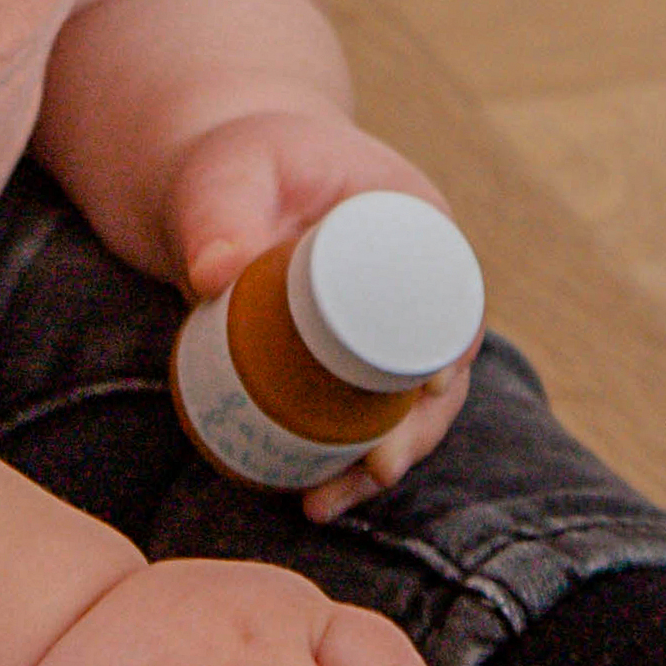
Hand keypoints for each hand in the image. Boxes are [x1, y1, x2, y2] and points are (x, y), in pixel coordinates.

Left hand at [160, 105, 479, 520]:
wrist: (217, 184)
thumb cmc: (234, 161)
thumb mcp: (228, 175)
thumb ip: (219, 211)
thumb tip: (211, 274)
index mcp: (414, 220)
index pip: (454, 295)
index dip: (452, 349)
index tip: (429, 395)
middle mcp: (414, 278)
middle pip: (438, 365)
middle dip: (417, 429)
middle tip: (375, 470)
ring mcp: (383, 325)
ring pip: (404, 405)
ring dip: (379, 459)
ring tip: (325, 504)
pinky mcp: (349, 359)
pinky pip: (370, 414)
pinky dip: (351, 458)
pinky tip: (314, 498)